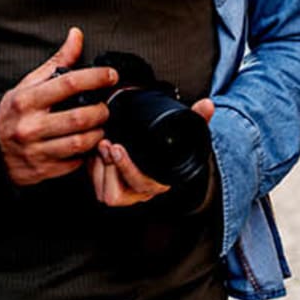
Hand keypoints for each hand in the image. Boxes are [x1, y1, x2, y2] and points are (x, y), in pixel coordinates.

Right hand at [0, 27, 116, 186]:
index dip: (96, 77)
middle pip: (79, 117)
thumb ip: (58, 61)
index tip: (111, 75)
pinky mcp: (40, 170)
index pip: (69, 83)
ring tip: (99, 125)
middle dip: (101, 111)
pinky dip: (86, 153)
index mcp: (27, 100)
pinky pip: (73, 163)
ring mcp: (35, 150)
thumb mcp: (30, 83)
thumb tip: (76, 35)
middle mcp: (30, 125)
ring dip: (98, 133)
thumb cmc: (15, 110)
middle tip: (105, 107)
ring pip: (80, 143)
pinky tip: (87, 144)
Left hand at [90, 97, 214, 206]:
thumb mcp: (188, 133)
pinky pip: (96, 187)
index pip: (140, 184)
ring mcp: (126, 194)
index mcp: (160, 180)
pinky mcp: (111, 189)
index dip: (127, 168)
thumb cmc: (174, 147)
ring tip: (101, 145)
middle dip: (108, 167)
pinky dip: (92, 170)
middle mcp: (142, 193)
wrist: (166, 158)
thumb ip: (198, 118)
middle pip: (116, 194)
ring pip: (104, 193)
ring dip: (98, 169)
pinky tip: (96, 152)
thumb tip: (207, 105)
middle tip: (105, 143)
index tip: (118, 147)